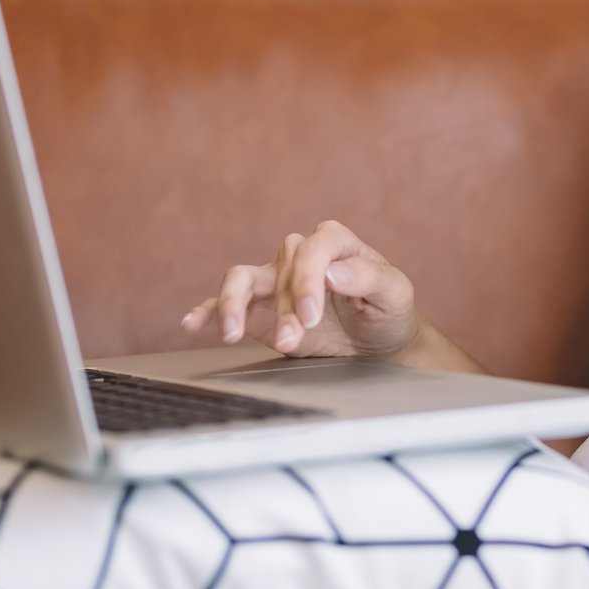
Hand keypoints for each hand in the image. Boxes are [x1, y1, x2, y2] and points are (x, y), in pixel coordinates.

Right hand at [181, 219, 421, 359]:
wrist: (379, 344)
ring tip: (231, 334)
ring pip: (242, 278)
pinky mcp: (261, 308)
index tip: (311, 315)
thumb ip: (370, 278)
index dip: (307, 279)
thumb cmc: (389, 312)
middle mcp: (301, 257)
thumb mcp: (395, 295)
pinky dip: (208, 310)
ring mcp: (277, 281)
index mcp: (336, 244)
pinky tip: (193, 323)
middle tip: (293, 338)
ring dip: (236, 306)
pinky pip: (225, 302)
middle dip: (283, 307)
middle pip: (279, 268)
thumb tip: (333, 273)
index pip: (313, 247)